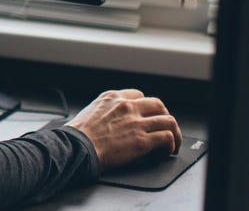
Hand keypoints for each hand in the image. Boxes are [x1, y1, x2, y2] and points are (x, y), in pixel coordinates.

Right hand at [67, 89, 181, 169]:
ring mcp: (136, 122)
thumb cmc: (77, 134)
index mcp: (112, 98)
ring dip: (174, 133)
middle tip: (164, 129)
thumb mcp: (90, 112)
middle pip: (158, 105)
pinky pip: (167, 138)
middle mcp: (126, 106)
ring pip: (169, 121)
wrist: (75, 147)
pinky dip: (170, 145)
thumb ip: (105, 111)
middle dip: (164, 117)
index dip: (146, 107)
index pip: (139, 95)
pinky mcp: (142, 140)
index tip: (147, 117)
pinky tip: (165, 152)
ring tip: (172, 144)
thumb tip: (113, 122)